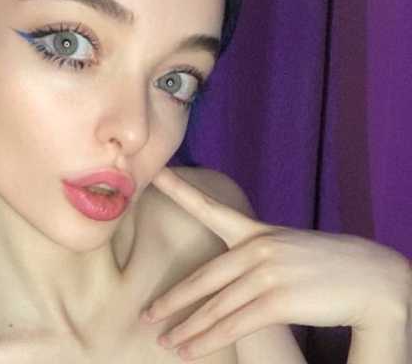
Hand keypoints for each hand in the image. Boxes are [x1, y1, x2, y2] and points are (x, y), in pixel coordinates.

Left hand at [140, 167, 411, 360]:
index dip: (180, 190)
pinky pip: (234, 325)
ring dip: (187, 329)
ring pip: (215, 307)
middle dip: (172, 300)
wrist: (374, 279)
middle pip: (202, 278)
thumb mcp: (286, 248)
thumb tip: (225, 278)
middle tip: (147, 313)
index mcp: (256, 231)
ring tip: (165, 340)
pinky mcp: (277, 300)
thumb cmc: (327, 265)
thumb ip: (253, 256)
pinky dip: (208, 340)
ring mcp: (266, 273)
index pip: (210, 208)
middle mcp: (256, 248)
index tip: (156, 175)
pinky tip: (191, 350)